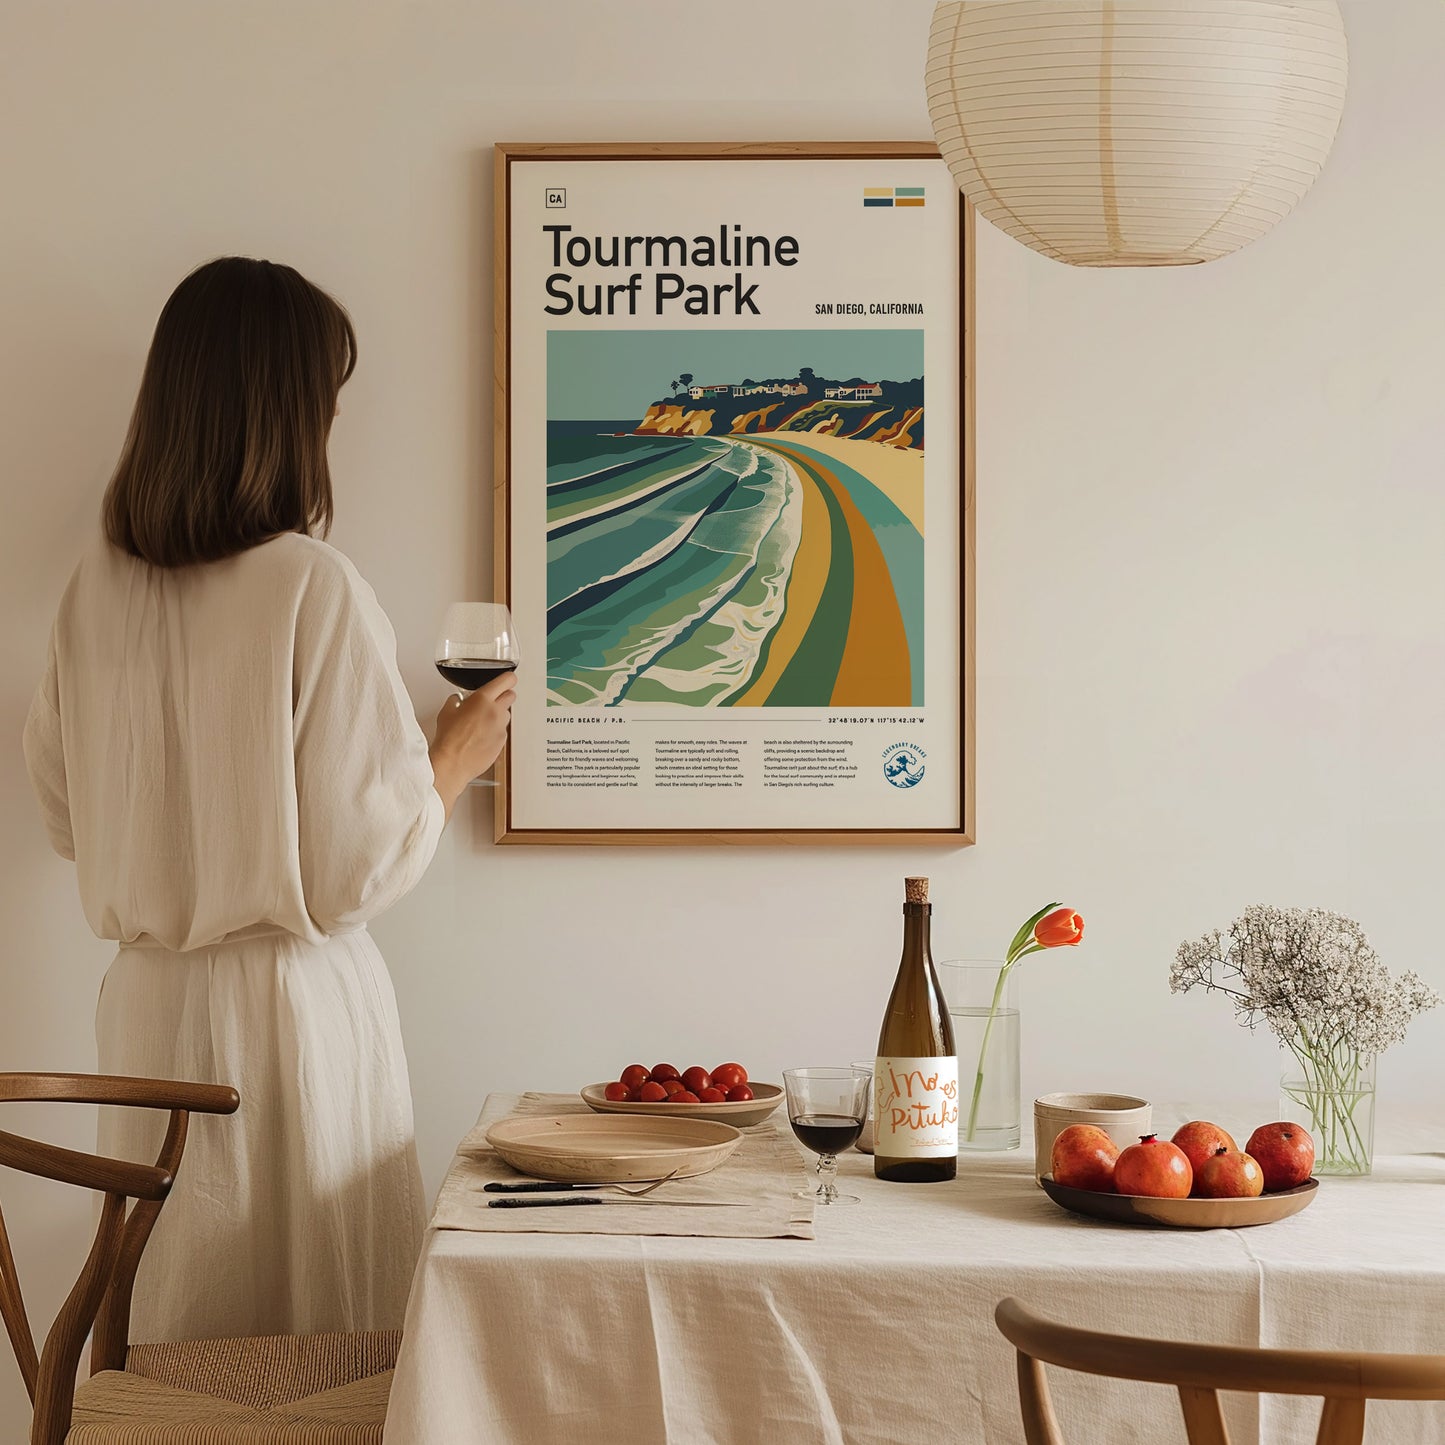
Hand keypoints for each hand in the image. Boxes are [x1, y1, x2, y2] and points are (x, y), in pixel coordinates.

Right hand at [430, 670, 516, 817]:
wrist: (452, 763)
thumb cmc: (449, 739)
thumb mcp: (447, 712)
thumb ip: (456, 701)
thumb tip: (458, 700)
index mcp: (482, 699)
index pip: (507, 680)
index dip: (508, 679)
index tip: (507, 680)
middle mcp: (496, 712)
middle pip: (511, 696)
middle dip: (503, 695)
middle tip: (492, 700)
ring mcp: (501, 728)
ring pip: (507, 715)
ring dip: (498, 715)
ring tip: (482, 722)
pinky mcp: (502, 742)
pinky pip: (502, 731)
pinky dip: (495, 731)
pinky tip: (481, 737)